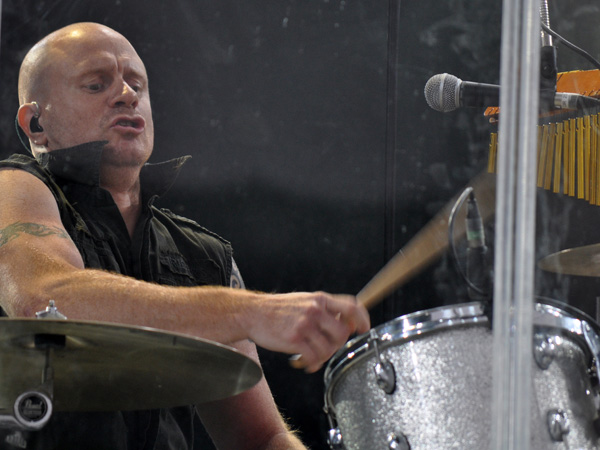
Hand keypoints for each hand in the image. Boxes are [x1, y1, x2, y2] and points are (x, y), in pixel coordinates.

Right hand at [239, 291, 369, 372]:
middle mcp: (314, 310)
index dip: (362, 319)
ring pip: (329, 348)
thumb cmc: (279, 309)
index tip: (363, 329)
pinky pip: (313, 358)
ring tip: (312, 357)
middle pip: (342, 332)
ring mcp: (305, 324)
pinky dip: (311, 364)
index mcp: (320, 299)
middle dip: (338, 344)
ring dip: (323, 357)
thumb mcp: (304, 300)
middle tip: (327, 347)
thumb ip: (324, 309)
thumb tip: (346, 322)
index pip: (351, 306)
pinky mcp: (295, 339)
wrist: (253, 313)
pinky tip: (304, 362)